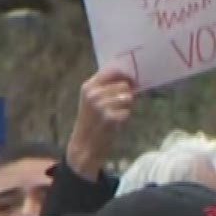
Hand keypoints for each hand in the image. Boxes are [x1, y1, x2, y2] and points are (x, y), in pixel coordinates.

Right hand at [66, 63, 136, 179]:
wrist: (84, 145)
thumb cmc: (92, 121)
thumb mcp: (92, 99)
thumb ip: (107, 87)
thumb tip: (130, 78)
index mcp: (88, 86)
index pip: (113, 70)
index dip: (125, 75)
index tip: (130, 82)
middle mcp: (93, 93)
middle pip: (123, 85)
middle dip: (126, 94)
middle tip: (119, 105)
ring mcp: (100, 105)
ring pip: (127, 97)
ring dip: (126, 106)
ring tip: (116, 114)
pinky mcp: (109, 117)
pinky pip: (127, 112)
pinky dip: (124, 118)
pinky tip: (114, 123)